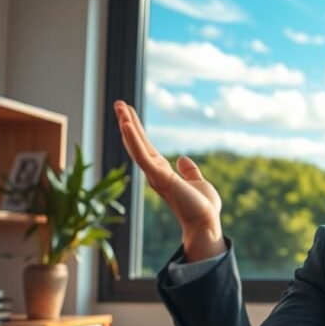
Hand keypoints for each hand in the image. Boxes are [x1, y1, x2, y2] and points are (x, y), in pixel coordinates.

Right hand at [114, 100, 224, 261]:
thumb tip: (182, 158)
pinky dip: (133, 140)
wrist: (206, 222)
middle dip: (128, 122)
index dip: (137, 130)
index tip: (129, 113)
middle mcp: (154, 172)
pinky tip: (127, 125)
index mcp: (162, 172)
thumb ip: (189, 171)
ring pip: (136, 145)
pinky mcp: (159, 177)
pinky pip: (142, 155)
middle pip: (137, 142)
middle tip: (118, 102)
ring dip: (127, 125)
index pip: (146, 146)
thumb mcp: (198, 182)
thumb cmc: (202, 207)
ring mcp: (155, 174)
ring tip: (119, 106)